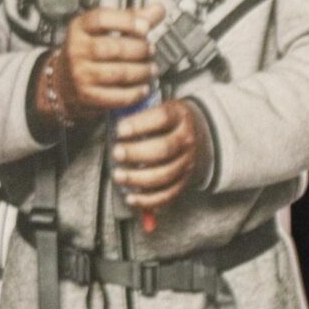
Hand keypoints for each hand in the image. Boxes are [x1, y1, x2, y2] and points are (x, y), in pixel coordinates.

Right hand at [56, 6, 163, 112]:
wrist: (61, 82)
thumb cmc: (87, 51)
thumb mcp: (101, 29)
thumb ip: (130, 18)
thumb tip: (158, 10)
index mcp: (79, 27)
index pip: (101, 19)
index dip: (126, 21)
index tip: (145, 27)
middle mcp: (76, 49)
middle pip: (113, 47)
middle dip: (139, 50)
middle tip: (151, 51)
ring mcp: (80, 74)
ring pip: (118, 73)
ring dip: (141, 71)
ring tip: (151, 69)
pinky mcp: (87, 96)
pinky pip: (116, 96)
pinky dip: (134, 93)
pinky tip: (143, 88)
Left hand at [110, 99, 205, 214]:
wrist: (193, 132)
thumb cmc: (165, 121)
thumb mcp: (157, 107)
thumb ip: (137, 113)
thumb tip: (115, 117)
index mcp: (179, 116)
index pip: (162, 118)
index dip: (139, 124)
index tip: (119, 130)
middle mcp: (186, 139)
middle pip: (164, 148)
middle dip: (136, 153)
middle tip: (117, 153)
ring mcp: (187, 162)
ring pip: (165, 174)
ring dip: (139, 178)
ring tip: (119, 175)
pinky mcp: (183, 181)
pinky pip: (167, 195)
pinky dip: (148, 200)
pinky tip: (131, 198)